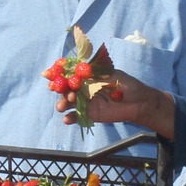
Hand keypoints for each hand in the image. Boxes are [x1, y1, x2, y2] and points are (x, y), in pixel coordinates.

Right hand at [55, 67, 176, 139]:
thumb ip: (94, 72)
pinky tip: (67, 119)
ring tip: (64, 105)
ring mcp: (85, 102)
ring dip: (62, 103)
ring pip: (67, 102)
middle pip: (65, 88)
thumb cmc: (125, 84)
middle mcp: (83, 88)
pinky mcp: (89, 115)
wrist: (138, 102)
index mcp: (87, 76)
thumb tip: (78, 66)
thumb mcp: (110, 74)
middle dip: (60, 90)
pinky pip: (75, 116)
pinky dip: (69, 118)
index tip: (47, 74)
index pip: (68, 74)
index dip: (58, 74)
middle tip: (64, 93)